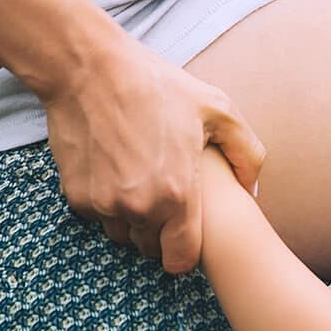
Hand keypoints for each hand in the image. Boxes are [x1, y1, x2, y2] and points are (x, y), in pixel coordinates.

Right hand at [40, 39, 265, 272]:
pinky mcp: (76, 196)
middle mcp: (138, 208)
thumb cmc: (157, 86)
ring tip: (142, 179)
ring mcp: (102, 204)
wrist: (88, 69)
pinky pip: (97, 215)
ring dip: (132, 219)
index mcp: (176, 194)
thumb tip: (254, 191)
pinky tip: (116, 168)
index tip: (187, 232)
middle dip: (160, 232)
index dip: (186, 251)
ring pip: (123, 234)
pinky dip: (107, 202)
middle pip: (151, 249)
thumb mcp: (217, 109)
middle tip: (165, 194)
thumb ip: (247, 154)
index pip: (181, 261)